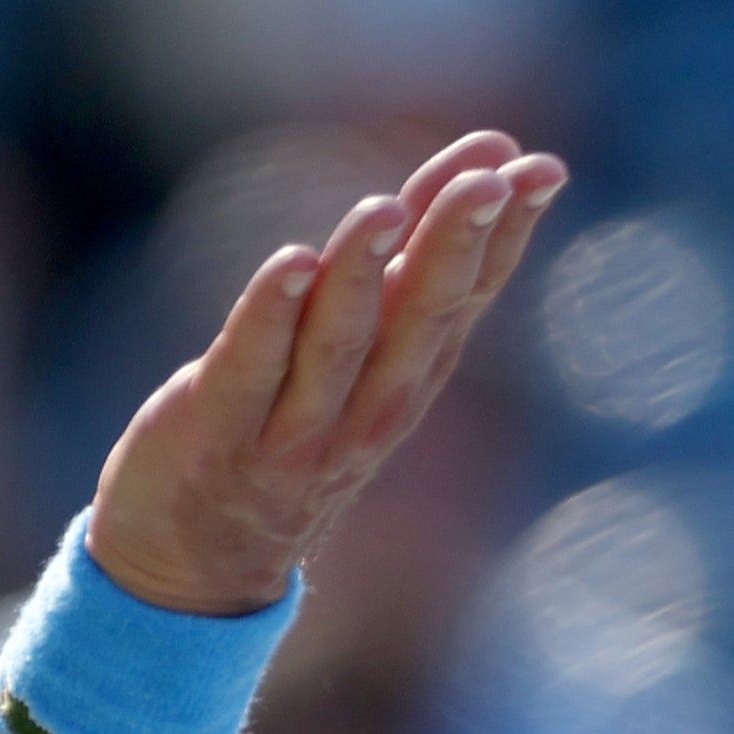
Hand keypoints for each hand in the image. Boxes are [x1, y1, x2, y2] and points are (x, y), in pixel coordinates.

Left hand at [85, 129, 567, 615]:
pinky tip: (290, 262)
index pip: (466, 297)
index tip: (539, 167)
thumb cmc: (286, 441)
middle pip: (418, 318)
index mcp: (408, 381)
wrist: (194, 566)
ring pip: (339, 341)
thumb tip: (476, 177)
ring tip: (384, 207)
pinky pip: (251, 366)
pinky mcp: (217, 428)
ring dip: (362, 271)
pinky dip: (271, 314)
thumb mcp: (360, 364)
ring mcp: (294, 427)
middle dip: (454, 245)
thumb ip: (403, 275)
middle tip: (488, 181)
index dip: (506, 233)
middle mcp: (366, 408)